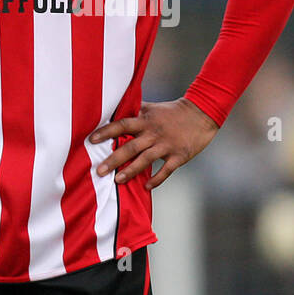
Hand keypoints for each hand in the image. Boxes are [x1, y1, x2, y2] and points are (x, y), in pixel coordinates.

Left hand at [89, 98, 218, 190]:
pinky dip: (156, 179)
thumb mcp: (153, 108)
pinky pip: (166, 170)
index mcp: (146, 120)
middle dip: (114, 159)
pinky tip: (146, 187)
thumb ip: (135, 111)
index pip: (122, 125)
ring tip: (117, 180)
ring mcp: (167, 145)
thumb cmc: (173, 111)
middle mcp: (154, 133)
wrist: (201, 113)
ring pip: (146, 160)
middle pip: (131, 147)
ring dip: (131, 171)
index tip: (92, 140)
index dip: (106, 132)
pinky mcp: (179, 155)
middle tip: (99, 171)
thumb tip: (115, 108)